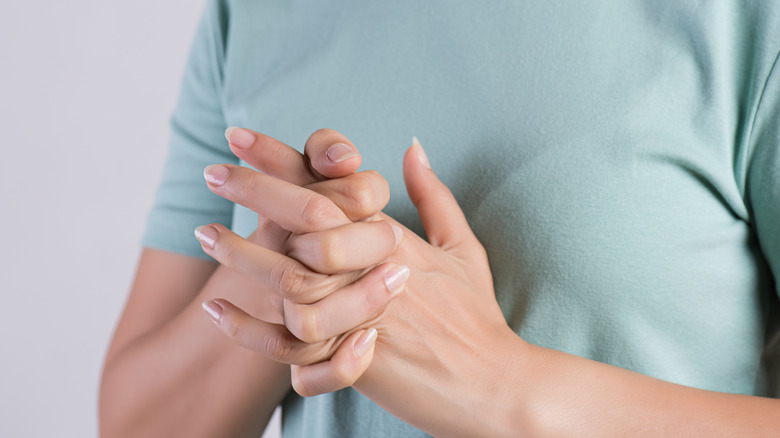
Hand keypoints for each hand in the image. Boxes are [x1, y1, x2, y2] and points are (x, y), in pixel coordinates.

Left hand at [201, 136, 524, 435]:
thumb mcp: (462, 249)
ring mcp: (363, 314)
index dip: (284, 157)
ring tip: (206, 234)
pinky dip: (246, 328)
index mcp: (396, 237)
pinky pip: (287, 343)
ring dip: (240, 255)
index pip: (333, 185)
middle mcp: (375, 268)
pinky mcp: (353, 359)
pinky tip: (217, 309)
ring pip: (288, 278)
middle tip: (213, 171)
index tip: (241, 137)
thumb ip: (434, 197)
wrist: (493, 385)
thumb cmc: (477, 317)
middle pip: (304, 219)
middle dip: (253, 190)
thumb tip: (413, 148)